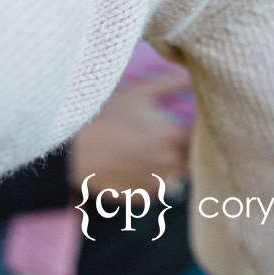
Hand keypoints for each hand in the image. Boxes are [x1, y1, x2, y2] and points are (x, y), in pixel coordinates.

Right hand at [67, 70, 193, 196]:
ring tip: (143, 150)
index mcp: (173, 137)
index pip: (200, 134)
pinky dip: (149, 179)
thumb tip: (192, 76)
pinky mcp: (141, 198)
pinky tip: (132, 165)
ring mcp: (155, 184)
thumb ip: (171, 83)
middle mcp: (169, 164)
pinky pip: (155, 188)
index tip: (186, 120)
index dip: (195, 127)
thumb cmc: (105, 117)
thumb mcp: (138, 93)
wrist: (73, 153)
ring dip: (167, 165)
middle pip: (189, 156)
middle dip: (182, 147)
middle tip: (162, 135)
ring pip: (174, 174)